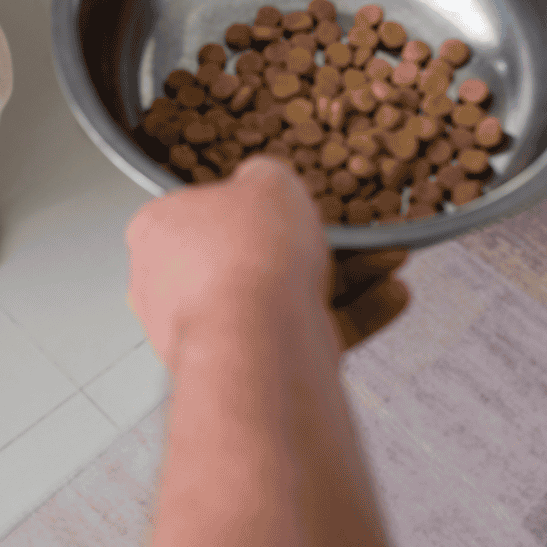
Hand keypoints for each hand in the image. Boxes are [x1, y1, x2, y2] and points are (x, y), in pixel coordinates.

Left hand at [125, 155, 410, 370]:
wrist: (259, 337)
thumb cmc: (247, 252)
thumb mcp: (268, 179)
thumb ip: (265, 177)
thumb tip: (265, 180)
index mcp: (156, 232)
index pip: (199, 209)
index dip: (249, 205)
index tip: (285, 205)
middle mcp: (168, 287)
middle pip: (247, 257)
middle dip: (306, 245)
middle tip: (345, 233)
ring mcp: (206, 333)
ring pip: (282, 298)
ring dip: (344, 278)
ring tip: (386, 259)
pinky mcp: (249, 370)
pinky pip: (301, 335)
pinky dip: (349, 315)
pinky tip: (390, 296)